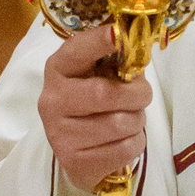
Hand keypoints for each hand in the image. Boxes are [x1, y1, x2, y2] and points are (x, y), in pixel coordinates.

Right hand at [38, 25, 150, 190]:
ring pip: (121, 123)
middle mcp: (52, 101)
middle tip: (142, 96)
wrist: (80, 152)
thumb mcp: (99, 76)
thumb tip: (139, 50)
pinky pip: (125, 149)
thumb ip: (115, 62)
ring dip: (137, 121)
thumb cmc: (95, 104)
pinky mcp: (74, 162)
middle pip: (106, 94)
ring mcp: (59, 135)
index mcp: (58, 70)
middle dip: (137, 94)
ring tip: (129, 120)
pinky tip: (122, 141)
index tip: (117, 34)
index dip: (98, 42)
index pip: (75, 51)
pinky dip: (135, 143)